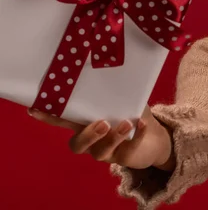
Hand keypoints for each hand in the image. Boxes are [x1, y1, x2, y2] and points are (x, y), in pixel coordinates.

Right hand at [28, 105, 174, 170]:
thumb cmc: (131, 114)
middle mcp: (91, 141)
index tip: (35, 109)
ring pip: (101, 151)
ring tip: (127, 123)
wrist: (155, 138)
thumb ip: (113, 91)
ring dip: (114, 137)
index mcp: (85, 124)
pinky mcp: (125, 159)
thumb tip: (109, 67)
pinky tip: (142, 124)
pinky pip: (129, 150)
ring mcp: (107, 152)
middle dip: (88, 135)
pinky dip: (137, 136)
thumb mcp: (122, 101)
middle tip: (102, 123)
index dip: (49, 117)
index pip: (64, 121)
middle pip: (77, 145)